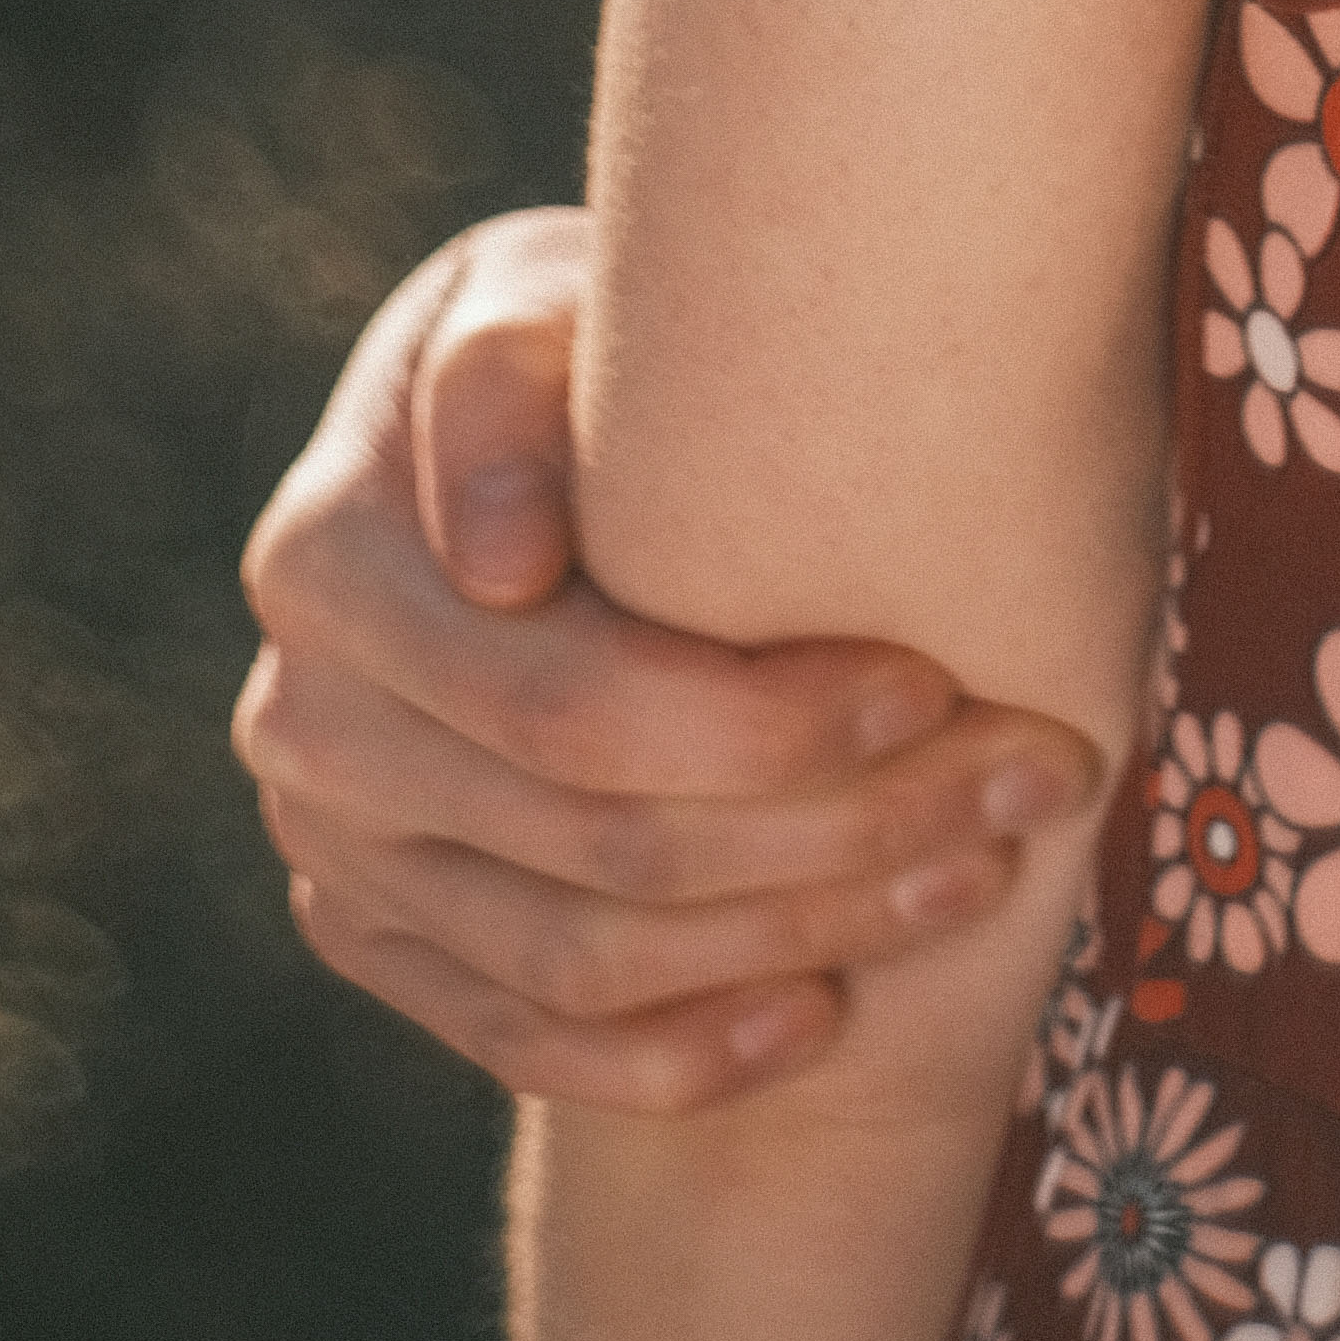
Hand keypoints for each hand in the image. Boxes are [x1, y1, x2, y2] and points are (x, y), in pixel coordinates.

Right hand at [231, 207, 1102, 1106]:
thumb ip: (510, 372)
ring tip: (979, 873)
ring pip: (582, 959)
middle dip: (841, 828)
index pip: (570, 701)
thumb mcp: (545, 287)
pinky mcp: (373, 933)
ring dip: (801, 935)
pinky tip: (824, 1015)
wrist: (511, 430)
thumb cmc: (580, 336)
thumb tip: (504, 561)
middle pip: (601, 841)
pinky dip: (680, 1053)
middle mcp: (308, 719)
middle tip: (1031, 782)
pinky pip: (523, 1040)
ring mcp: (334, 846)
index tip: (940, 683)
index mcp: (332, 553)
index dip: (766, 723)